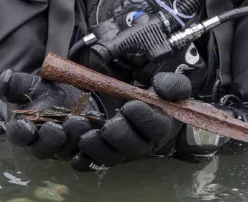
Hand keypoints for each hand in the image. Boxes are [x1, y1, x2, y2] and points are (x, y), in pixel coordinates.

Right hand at [0, 69, 103, 160]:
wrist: (65, 97)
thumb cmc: (42, 92)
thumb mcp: (28, 84)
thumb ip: (15, 83)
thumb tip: (6, 77)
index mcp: (24, 129)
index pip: (19, 135)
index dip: (21, 132)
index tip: (26, 125)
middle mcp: (42, 142)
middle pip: (43, 149)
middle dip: (51, 140)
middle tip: (59, 128)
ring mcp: (63, 147)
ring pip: (67, 151)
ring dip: (73, 139)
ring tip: (80, 122)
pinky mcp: (82, 147)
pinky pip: (87, 154)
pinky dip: (91, 148)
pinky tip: (97, 133)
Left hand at [69, 72, 216, 171]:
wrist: (136, 100)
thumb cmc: (154, 92)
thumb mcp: (169, 84)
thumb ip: (173, 85)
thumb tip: (161, 90)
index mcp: (162, 125)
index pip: (157, 128)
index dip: (144, 119)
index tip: (130, 106)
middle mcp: (143, 143)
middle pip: (134, 148)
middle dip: (120, 136)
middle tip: (108, 126)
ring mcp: (123, 151)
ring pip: (112, 158)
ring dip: (98, 149)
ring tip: (84, 136)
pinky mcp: (105, 154)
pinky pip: (93, 164)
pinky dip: (83, 159)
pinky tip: (75, 149)